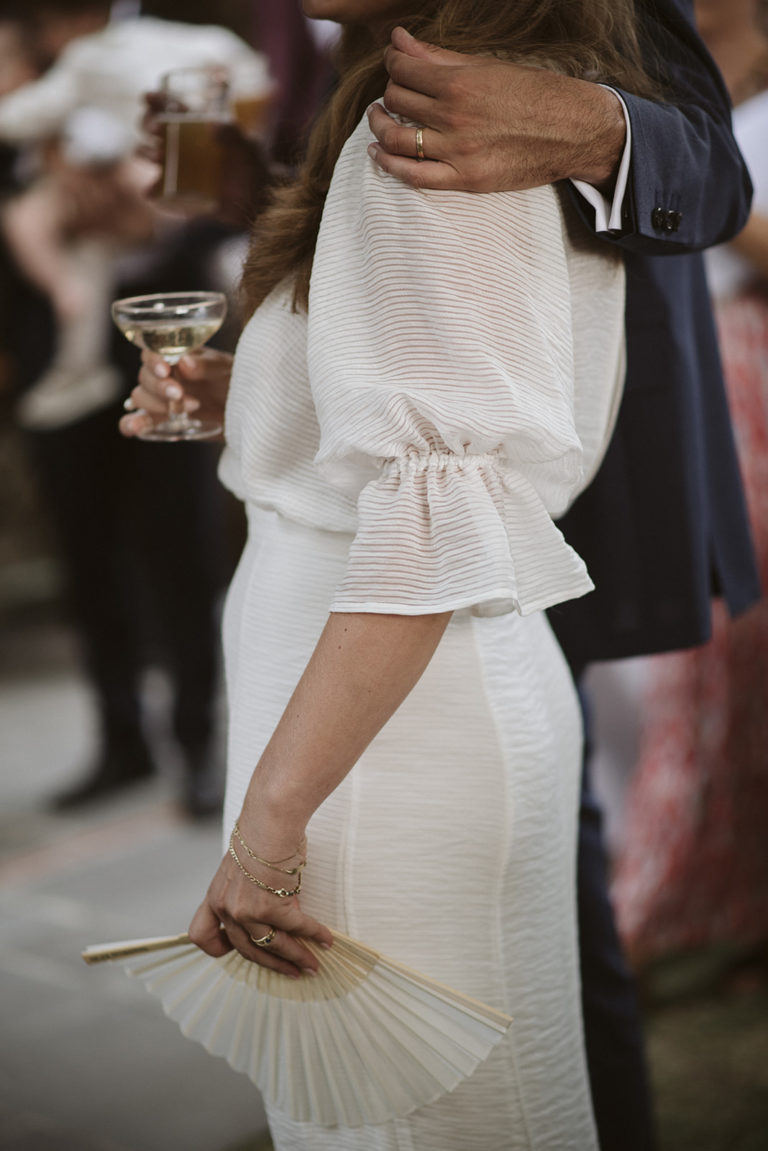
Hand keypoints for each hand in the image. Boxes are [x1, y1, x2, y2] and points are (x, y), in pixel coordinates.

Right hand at [120, 347, 232, 438]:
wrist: (249, 410)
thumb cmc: (236, 382)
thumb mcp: (227, 370)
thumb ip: (207, 365)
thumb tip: (185, 362)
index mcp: (176, 355)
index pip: (152, 353)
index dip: (153, 361)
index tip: (165, 371)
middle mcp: (165, 376)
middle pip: (145, 377)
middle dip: (160, 387)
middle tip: (180, 395)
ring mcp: (162, 399)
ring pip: (140, 398)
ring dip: (157, 405)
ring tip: (187, 410)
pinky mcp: (163, 421)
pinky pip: (140, 421)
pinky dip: (132, 424)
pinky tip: (134, 429)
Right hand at [139, 92, 272, 225]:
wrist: (256, 202)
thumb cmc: (253, 168)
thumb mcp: (248, 147)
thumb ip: (234, 134)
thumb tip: (212, 125)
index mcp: (194, 125)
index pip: (169, 106)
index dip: (156, 100)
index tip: (148, 97)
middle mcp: (180, 143)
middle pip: (150, 126)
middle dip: (147, 123)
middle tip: (157, 130)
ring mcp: (176, 166)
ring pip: (146, 153)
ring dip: (145, 151)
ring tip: (158, 156)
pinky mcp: (176, 190)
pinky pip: (156, 190)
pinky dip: (151, 190)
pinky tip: (152, 191)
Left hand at [189, 833, 332, 978]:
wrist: (271, 819)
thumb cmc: (262, 834)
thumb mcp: (245, 868)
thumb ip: (254, 894)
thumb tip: (284, 913)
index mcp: (215, 896)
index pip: (201, 933)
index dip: (217, 947)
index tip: (233, 950)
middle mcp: (227, 908)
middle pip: (246, 950)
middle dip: (272, 964)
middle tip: (292, 971)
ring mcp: (248, 911)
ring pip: (273, 946)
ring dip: (296, 958)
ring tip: (313, 965)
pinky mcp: (273, 907)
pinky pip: (298, 928)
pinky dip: (315, 934)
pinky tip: (327, 939)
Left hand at [367, 26, 625, 193]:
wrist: (573, 130)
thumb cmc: (533, 93)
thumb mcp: (486, 67)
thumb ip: (437, 57)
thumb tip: (398, 39)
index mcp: (460, 83)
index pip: (402, 70)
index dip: (392, 64)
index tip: (395, 64)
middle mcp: (454, 118)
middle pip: (396, 102)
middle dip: (389, 93)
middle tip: (395, 92)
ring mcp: (458, 152)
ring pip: (396, 139)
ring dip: (379, 127)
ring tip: (379, 119)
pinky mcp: (466, 180)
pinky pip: (414, 177)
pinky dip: (389, 165)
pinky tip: (379, 154)